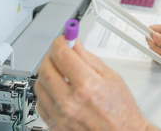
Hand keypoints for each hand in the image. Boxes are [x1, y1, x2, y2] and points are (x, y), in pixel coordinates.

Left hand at [35, 37, 157, 130]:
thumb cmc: (121, 110)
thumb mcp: (112, 77)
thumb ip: (90, 59)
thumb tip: (76, 45)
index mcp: (87, 85)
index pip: (62, 55)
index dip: (61, 42)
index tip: (64, 38)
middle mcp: (70, 101)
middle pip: (46, 68)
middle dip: (52, 55)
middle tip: (60, 52)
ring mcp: (60, 116)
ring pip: (39, 85)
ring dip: (47, 73)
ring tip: (60, 71)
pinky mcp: (55, 126)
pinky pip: (40, 103)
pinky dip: (46, 92)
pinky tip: (57, 89)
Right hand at [148, 24, 160, 69]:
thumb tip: (154, 35)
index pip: (152, 28)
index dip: (148, 33)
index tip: (147, 37)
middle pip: (150, 40)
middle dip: (157, 47)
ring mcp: (159, 43)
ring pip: (152, 48)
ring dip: (159, 53)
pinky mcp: (158, 49)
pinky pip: (154, 54)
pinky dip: (160, 56)